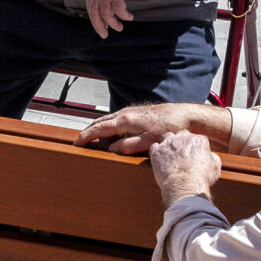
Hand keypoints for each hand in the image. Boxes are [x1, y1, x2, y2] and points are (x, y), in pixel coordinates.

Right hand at [76, 102, 200, 152]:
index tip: (77, 143)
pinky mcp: (136, 113)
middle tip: (79, 141)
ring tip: (91, 138)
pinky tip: (111, 134)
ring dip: (98, 128)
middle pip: (100, 121)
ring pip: (108, 119)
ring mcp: (130, 111)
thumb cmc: (168, 128)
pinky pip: (116, 119)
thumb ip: (128, 146)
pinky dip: (108, 126)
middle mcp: (125, 113)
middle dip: (88, 131)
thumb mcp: (149, 142)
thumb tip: (111, 149)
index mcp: (126, 121)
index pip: (100, 128)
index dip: (86, 136)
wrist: (183, 115)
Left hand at [86, 0, 132, 36]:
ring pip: (107, 15)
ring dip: (113, 23)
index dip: (95, 19)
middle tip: (105, 35)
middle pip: (95, 14)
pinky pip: (119, 10)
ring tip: (120, 28)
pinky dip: (124, 16)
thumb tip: (106, 3)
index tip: (101, 27)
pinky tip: (129, 17)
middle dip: (99, 26)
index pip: (90, 7)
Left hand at [148, 131, 220, 208]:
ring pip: (167, 137)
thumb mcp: (215, 167)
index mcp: (199, 140)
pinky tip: (160, 159)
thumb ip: (212, 157)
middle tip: (182, 155)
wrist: (184, 185)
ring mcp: (168, 143)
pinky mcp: (157, 151)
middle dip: (182, 143)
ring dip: (169, 144)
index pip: (197, 139)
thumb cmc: (201, 178)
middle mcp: (183, 137)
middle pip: (182, 135)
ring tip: (170, 156)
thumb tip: (210, 155)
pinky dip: (157, 152)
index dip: (195, 148)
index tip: (194, 156)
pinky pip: (155, 147)